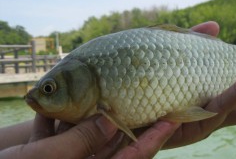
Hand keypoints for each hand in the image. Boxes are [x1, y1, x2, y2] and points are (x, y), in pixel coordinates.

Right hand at [0, 113, 179, 158]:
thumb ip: (81, 142)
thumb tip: (110, 121)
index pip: (133, 156)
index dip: (153, 138)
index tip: (171, 119)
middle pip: (117, 141)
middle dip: (133, 121)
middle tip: (153, 100)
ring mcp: (70, 153)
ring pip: (94, 131)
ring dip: (102, 113)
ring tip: (121, 93)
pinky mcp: (54, 145)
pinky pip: (68, 128)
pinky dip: (68, 114)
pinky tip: (72, 98)